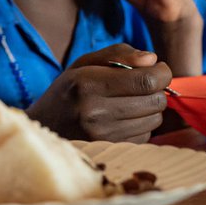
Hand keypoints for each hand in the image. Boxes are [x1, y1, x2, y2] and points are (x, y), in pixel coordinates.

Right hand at [26, 44, 170, 142]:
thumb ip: (118, 54)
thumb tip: (152, 60)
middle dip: (156, 90)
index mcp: (87, 84)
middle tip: (143, 85)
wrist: (43, 127)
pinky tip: (123, 119)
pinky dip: (141, 125)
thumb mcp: (83, 64)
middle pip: (155, 100)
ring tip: (129, 102)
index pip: (146, 81)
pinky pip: (146, 135)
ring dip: (149, 108)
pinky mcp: (110, 149)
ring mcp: (102, 135)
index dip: (162, 73)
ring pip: (154, 119)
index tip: (159, 69)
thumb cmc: (68, 91)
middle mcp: (95, 111)